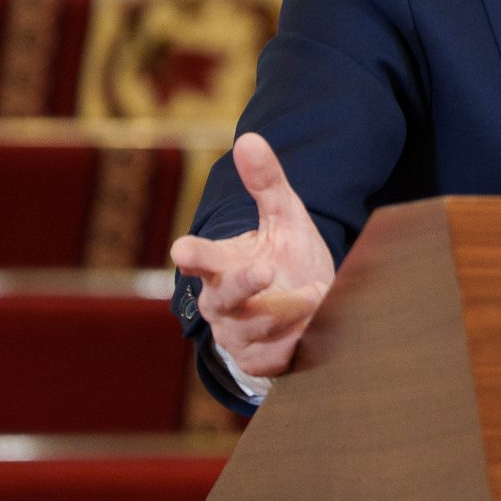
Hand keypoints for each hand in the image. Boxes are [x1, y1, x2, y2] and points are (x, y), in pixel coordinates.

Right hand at [168, 133, 335, 379]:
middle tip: (265, 268)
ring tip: (316, 294)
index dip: (191, 254)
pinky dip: (295, 343)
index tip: (184, 250)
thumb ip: (266, 183)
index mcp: (219, 265)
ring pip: (255, 328)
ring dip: (288, 310)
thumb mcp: (283, 218)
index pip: (197, 258)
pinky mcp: (259, 362)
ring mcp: (238, 336)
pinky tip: (314, 330)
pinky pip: (274, 358)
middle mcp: (221, 303)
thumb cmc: (286, 258)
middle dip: (242, 284)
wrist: (307, 309)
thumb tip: (249, 138)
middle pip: (222, 298)